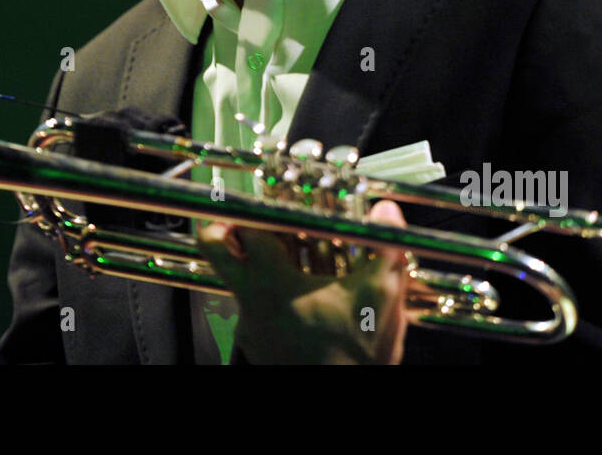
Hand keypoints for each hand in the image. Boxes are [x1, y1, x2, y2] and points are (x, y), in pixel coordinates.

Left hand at [196, 199, 410, 363]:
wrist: (343, 403)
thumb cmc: (356, 354)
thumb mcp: (380, 295)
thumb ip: (383, 246)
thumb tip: (386, 210)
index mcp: (270, 281)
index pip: (244, 226)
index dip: (259, 207)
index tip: (275, 198)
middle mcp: (249, 302)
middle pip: (215, 248)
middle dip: (226, 225)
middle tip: (254, 217)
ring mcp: (250, 326)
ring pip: (239, 278)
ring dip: (261, 262)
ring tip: (300, 255)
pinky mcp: (258, 346)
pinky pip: (257, 307)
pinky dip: (274, 294)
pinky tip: (308, 296)